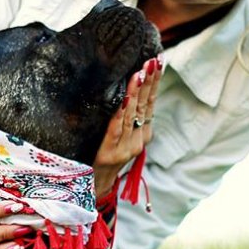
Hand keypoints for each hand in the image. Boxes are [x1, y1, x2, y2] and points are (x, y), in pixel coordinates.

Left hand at [93, 56, 161, 197]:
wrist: (91, 188)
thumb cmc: (100, 157)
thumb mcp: (116, 137)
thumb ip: (122, 117)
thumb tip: (120, 87)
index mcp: (142, 135)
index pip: (150, 104)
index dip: (154, 83)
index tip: (157, 61)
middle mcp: (138, 140)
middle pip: (146, 106)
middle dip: (150, 81)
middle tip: (153, 60)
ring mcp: (126, 147)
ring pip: (133, 115)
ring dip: (137, 91)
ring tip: (141, 72)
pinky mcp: (110, 152)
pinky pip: (117, 128)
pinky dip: (122, 112)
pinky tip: (125, 97)